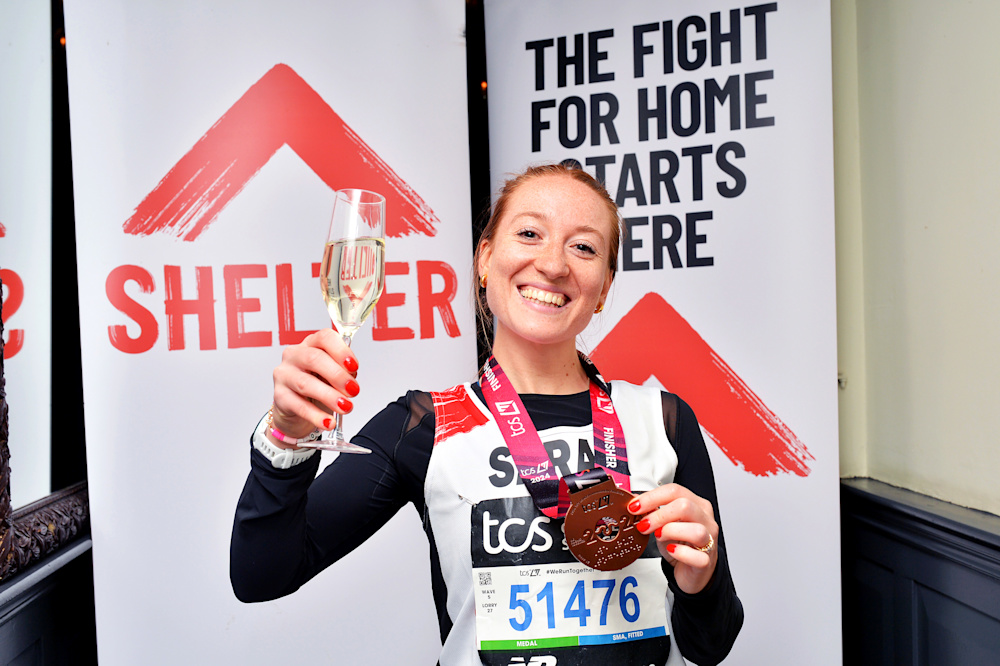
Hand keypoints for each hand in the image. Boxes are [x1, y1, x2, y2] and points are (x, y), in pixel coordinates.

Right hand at [269, 328, 360, 446]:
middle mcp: (295, 355)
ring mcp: (284, 374)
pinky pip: (299, 406)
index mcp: (311, 344)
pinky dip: (316, 415)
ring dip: (329, 396)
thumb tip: (351, 378)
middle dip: (337, 375)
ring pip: (306, 383)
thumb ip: (344, 372)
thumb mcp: (333, 375)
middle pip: (315, 359)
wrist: (297, 409)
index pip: (324, 338)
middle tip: (353, 390)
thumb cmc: (318, 385)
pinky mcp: (279, 396)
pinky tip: (328, 422)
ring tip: (345, 407)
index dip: (341, 351)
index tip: (354, 366)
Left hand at [628, 483, 718, 593]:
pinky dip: (680, 553)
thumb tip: (634, 503)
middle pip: (685, 506)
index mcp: (696, 504)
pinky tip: (671, 550)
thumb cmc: (680, 544)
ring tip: (659, 536)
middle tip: (644, 524)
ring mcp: (709, 540)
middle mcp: (705, 519)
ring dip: (671, 531)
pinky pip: (697, 556)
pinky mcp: (707, 561)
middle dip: (658, 515)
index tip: (635, 507)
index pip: (675, 491)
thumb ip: (653, 511)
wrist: (691, 569)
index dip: (651, 497)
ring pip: (696, 530)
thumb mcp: (664, 524)